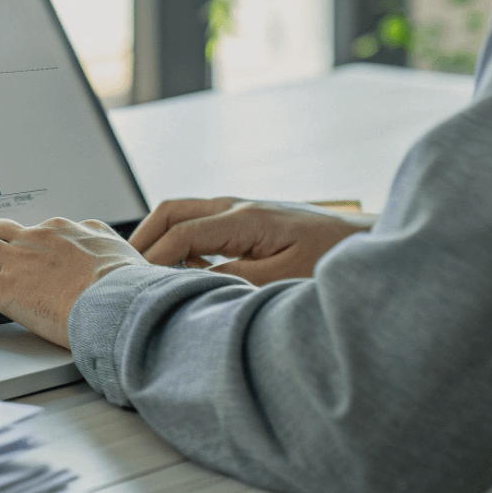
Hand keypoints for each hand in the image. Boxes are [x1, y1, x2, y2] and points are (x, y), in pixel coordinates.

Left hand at [0, 217, 145, 348]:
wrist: (124, 303)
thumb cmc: (131, 288)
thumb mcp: (124, 254)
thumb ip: (108, 247)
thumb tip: (106, 248)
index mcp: (67, 231)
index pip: (32, 230)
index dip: (18, 246)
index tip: (16, 262)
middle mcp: (38, 238)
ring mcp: (20, 260)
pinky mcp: (5, 288)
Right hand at [128, 198, 373, 284]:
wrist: (367, 241)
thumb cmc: (334, 259)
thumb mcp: (284, 279)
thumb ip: (235, 281)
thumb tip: (192, 286)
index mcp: (243, 218)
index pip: (180, 234)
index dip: (152, 260)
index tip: (132, 285)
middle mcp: (237, 206)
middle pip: (171, 211)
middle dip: (142, 238)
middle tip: (124, 270)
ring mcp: (242, 209)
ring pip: (183, 214)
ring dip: (161, 239)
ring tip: (149, 274)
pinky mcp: (249, 220)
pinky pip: (202, 224)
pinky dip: (182, 242)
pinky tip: (188, 272)